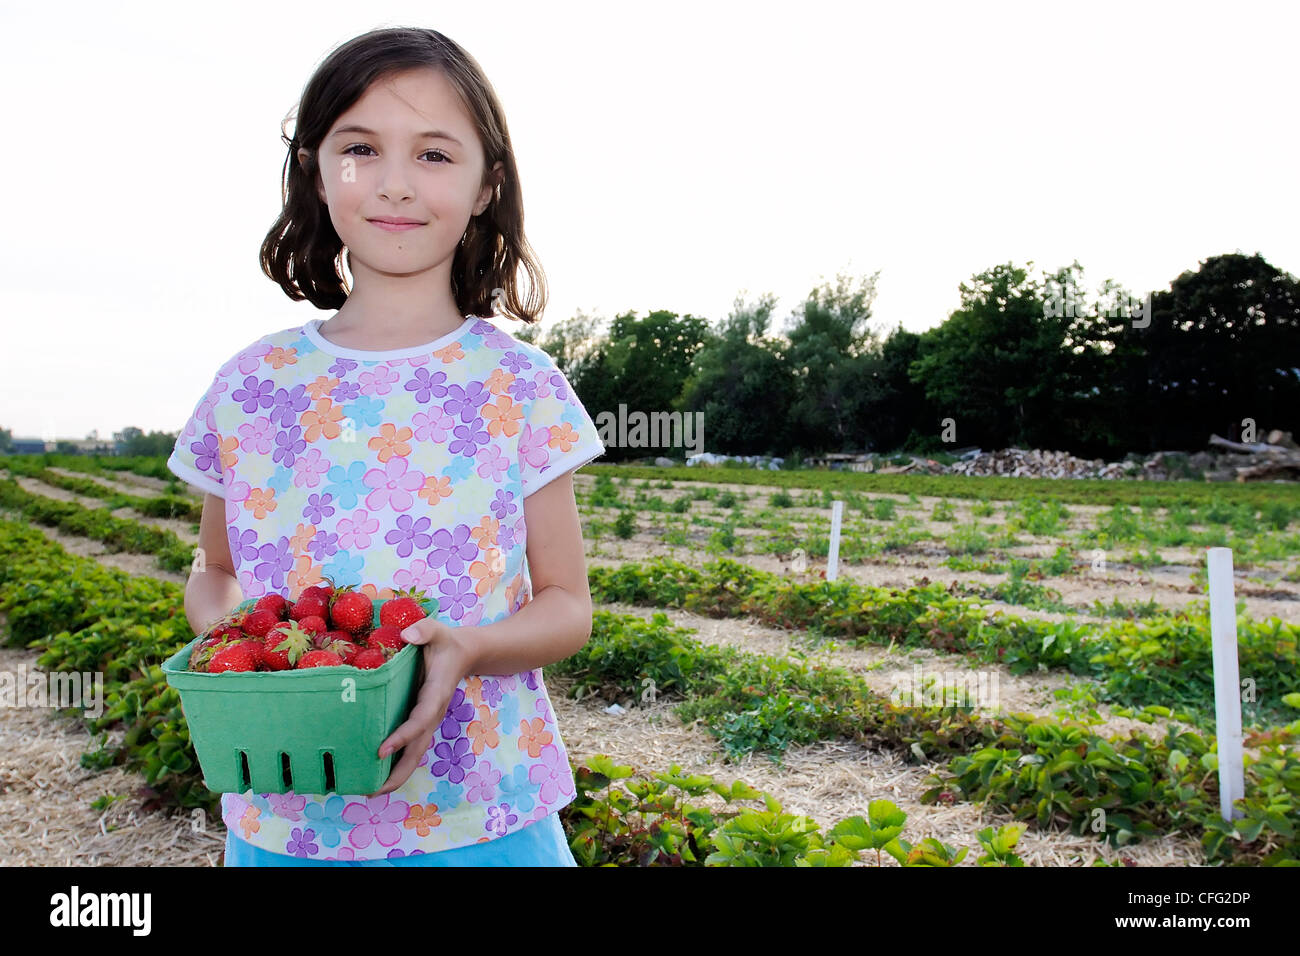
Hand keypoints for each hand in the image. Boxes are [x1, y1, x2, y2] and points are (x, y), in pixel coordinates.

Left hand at [369, 617, 472, 796]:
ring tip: (370, 791)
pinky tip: (378, 773)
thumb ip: (424, 630)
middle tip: (372, 790)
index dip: (403, 736)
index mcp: (436, 695)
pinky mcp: (423, 722)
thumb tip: (407, 636)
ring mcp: (429, 721)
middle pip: (418, 750)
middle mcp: (433, 714)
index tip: (381, 749)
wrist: (464, 653)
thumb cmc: (446, 642)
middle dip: (398, 773)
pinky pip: (411, 747)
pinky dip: (397, 763)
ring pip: (415, 754)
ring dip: (396, 774)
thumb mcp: (437, 630)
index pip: (419, 720)